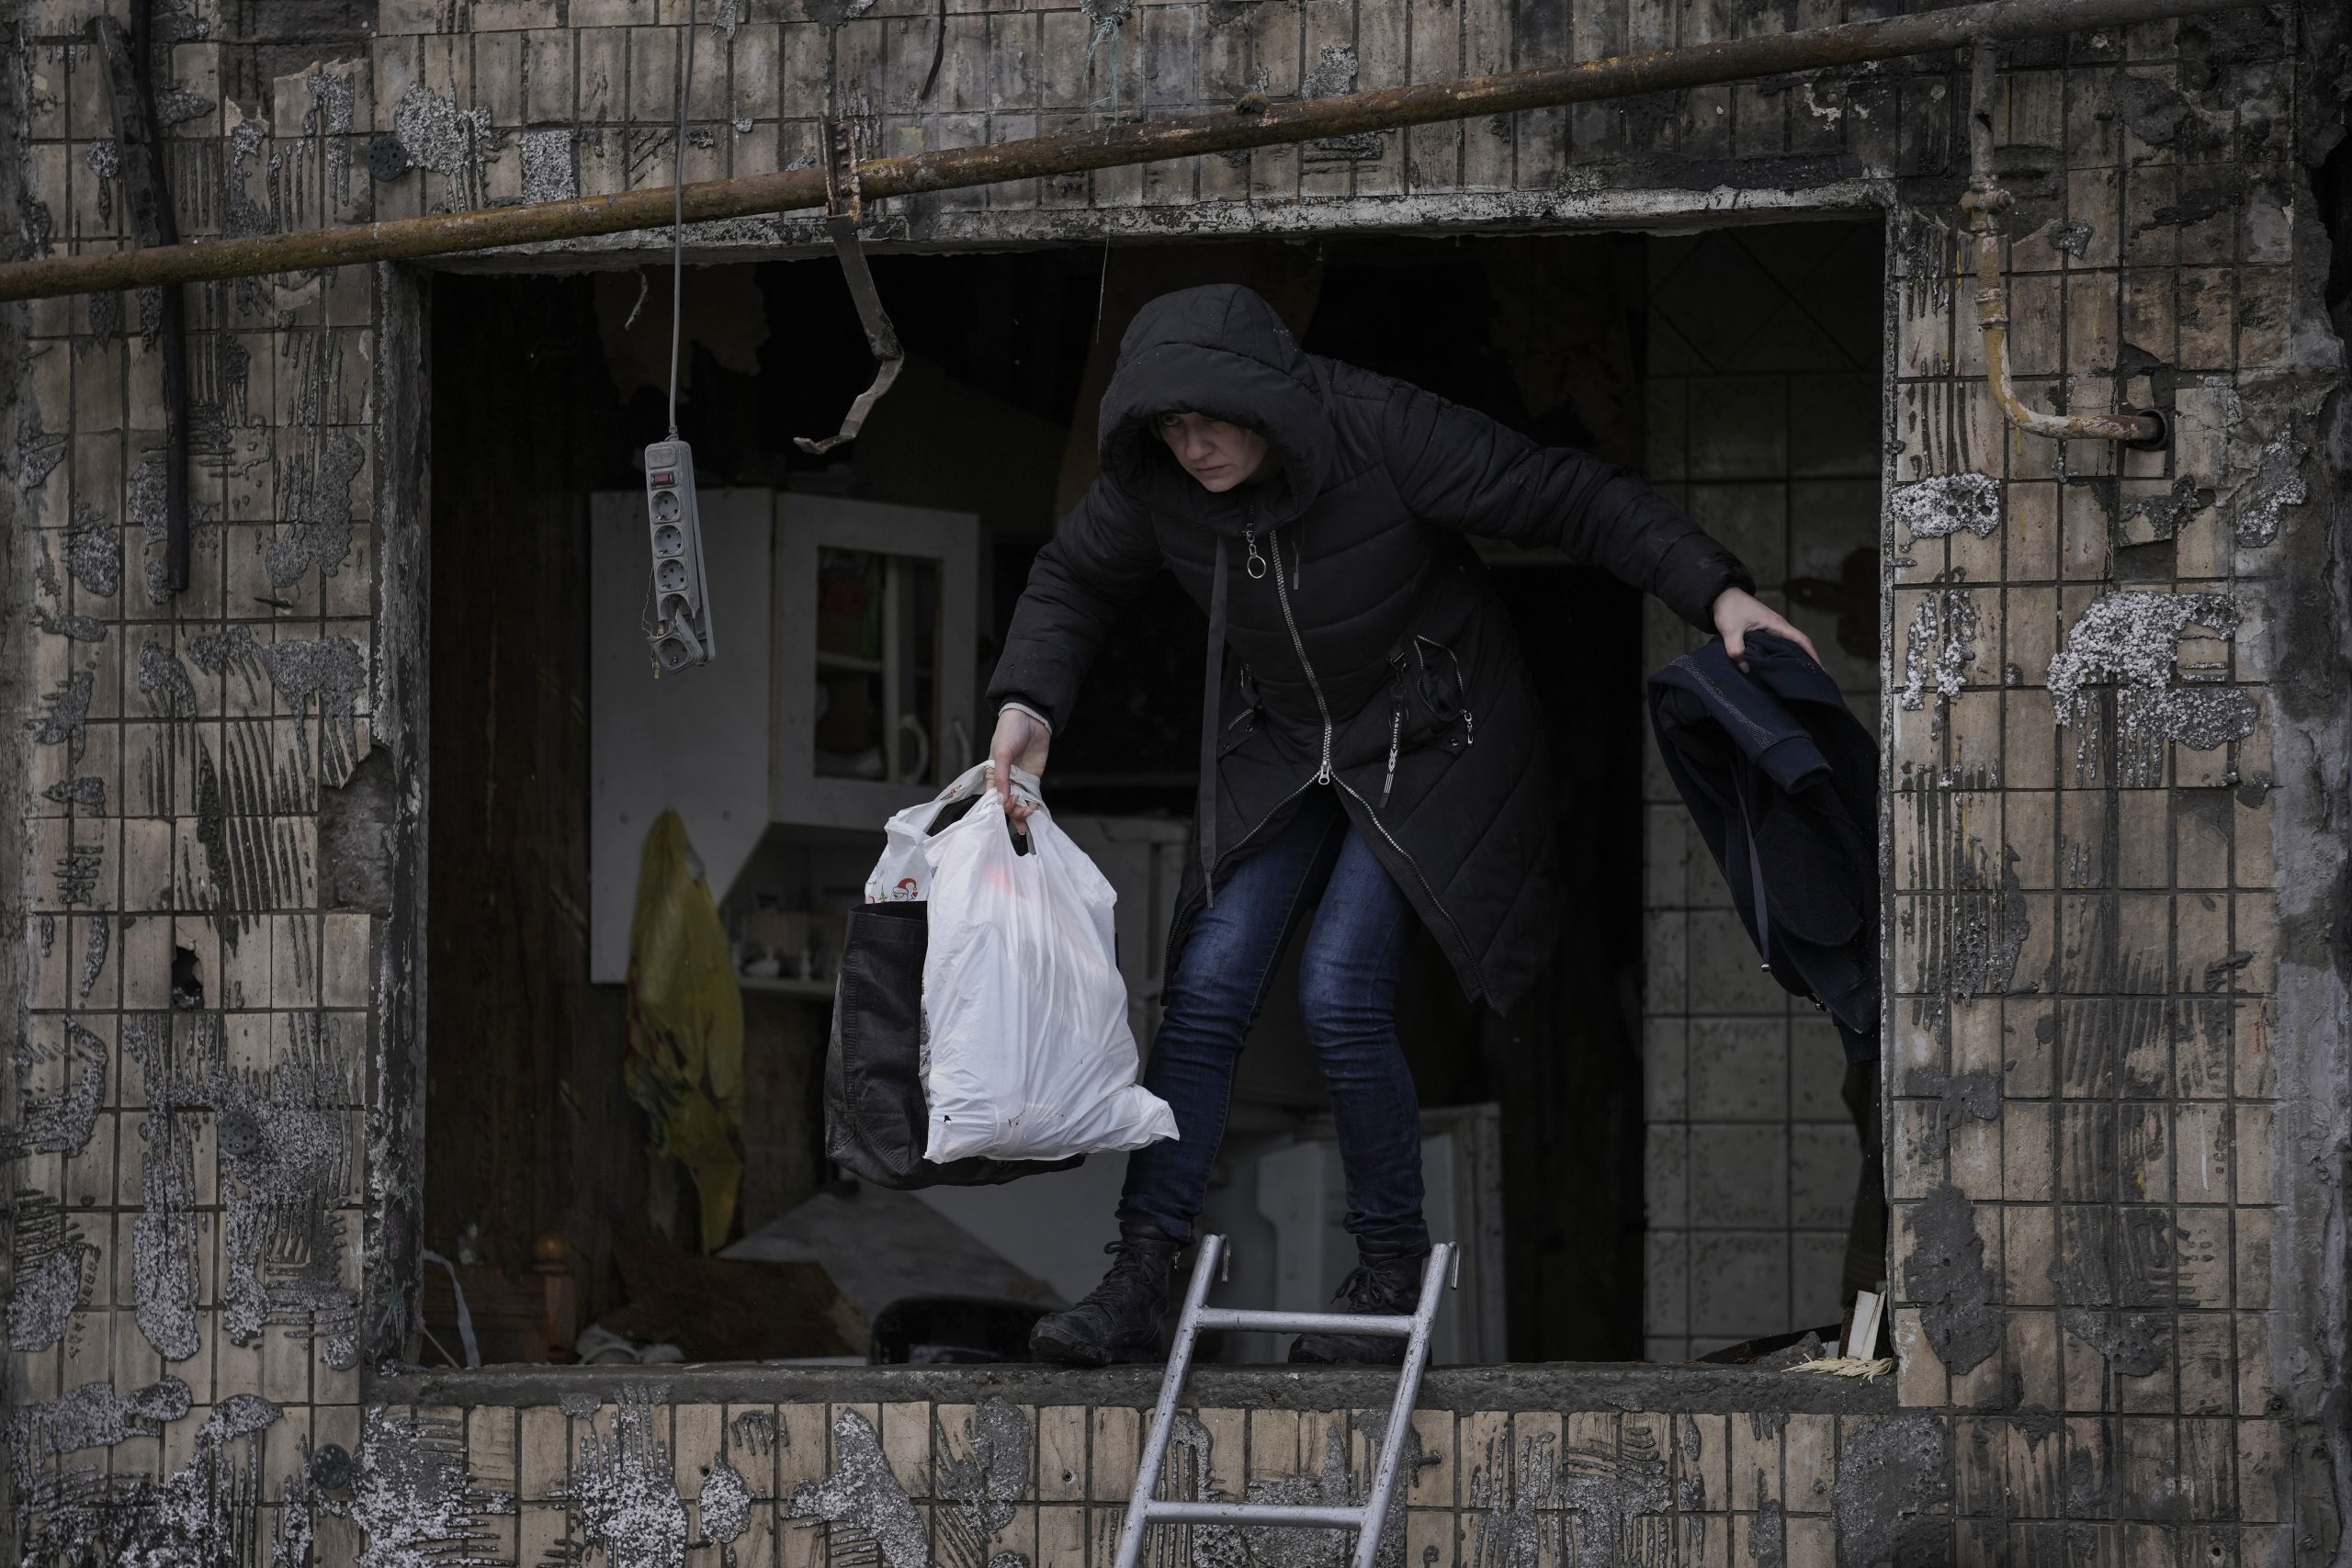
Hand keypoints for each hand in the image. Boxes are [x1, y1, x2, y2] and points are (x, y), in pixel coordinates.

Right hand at [987, 707, 1050, 832]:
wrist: (1031, 719)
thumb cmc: (1010, 732)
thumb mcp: (1002, 754)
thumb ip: (1001, 778)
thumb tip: (1000, 800)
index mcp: (993, 775)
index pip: (993, 798)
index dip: (1000, 805)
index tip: (1008, 804)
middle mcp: (1006, 781)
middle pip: (1007, 804)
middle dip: (1014, 811)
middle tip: (1022, 809)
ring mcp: (1020, 781)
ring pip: (1020, 804)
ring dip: (1023, 813)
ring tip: (1029, 813)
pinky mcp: (1033, 779)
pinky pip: (1032, 797)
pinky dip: (1033, 806)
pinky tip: (1035, 813)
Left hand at [1712, 587, 1819, 669]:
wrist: (1722, 595)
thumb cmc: (1729, 608)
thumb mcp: (1730, 631)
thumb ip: (1736, 650)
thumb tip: (1746, 669)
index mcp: (1776, 624)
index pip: (1801, 639)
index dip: (1812, 654)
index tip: (1819, 669)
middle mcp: (1778, 626)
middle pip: (1797, 645)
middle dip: (1805, 660)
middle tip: (1809, 679)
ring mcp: (1771, 628)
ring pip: (1787, 645)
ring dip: (1793, 658)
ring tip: (1796, 676)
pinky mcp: (1763, 631)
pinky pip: (1776, 645)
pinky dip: (1780, 655)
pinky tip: (1777, 667)